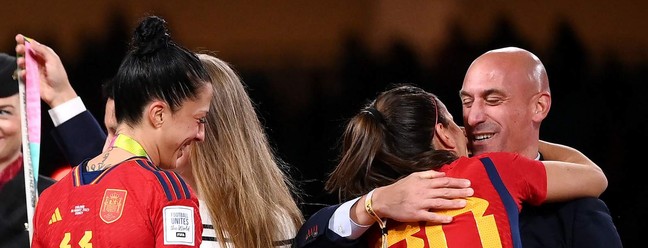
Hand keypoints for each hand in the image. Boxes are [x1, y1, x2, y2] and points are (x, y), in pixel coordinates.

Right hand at [15, 34, 76, 107]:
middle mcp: (38, 62)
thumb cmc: (59, 76)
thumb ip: (43, 50)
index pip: (34, 47)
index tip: (19, 37)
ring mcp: (33, 71)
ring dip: (20, 61)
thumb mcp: (53, 60)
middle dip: (21, 49)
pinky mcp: (30, 79)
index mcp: (45, 56)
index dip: (26, 42)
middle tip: (19, 49)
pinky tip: (25, 73)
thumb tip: (32, 42)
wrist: (58, 93)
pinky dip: (22, 73)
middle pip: (26, 53)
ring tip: (22, 62)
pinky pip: (22, 74)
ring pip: (22, 62)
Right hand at [357, 170, 472, 223]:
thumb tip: (443, 174)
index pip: (444, 181)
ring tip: (464, 203)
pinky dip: (440, 217)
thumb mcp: (413, 176)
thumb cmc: (400, 188)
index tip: (468, 183)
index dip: (457, 182)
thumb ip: (428, 174)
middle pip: (444, 191)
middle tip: (471, 192)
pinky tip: (450, 218)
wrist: (384, 200)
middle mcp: (423, 192)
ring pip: (440, 203)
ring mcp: (420, 204)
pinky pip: (430, 216)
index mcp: (423, 182)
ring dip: (453, 203)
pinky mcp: (416, 214)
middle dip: (459, 191)